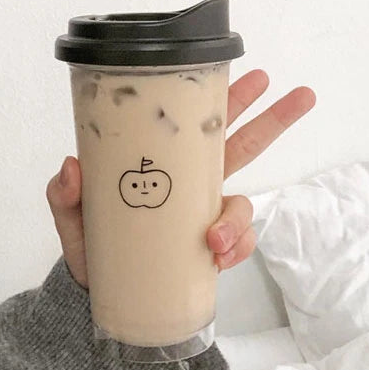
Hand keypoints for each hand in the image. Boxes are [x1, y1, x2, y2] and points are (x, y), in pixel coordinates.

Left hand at [46, 70, 314, 287]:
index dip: (228, 101)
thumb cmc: (90, 244)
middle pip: (243, 147)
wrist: (97, 293)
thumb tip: (71, 167)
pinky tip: (217, 258)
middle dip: (274, 121)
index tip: (254, 76)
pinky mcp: (211, 251)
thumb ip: (65, 193)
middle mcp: (192, 186)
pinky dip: (234, 251)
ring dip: (238, 220)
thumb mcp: (72, 215)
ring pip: (243, 205)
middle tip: (302, 96)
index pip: (200, 126)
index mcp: (165, 165)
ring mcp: (205, 218)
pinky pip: (237, 245)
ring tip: (215, 240)